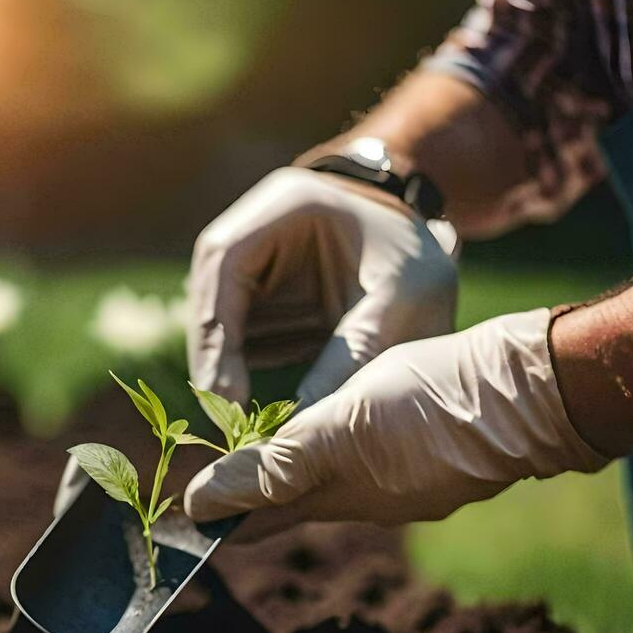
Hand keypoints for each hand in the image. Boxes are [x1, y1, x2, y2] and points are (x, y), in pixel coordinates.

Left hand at [183, 309, 609, 539]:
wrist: (534, 393)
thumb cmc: (433, 404)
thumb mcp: (339, 427)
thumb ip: (275, 464)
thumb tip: (204, 503)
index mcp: (336, 495)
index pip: (257, 515)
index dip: (219, 513)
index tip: (178, 515)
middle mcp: (369, 500)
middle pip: (293, 501)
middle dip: (251, 495)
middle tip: (206, 492)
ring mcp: (408, 484)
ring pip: (335, 480)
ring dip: (298, 473)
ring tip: (262, 459)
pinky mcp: (438, 460)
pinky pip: (375, 462)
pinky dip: (344, 453)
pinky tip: (346, 436)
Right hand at [186, 167, 459, 407]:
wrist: (423, 240)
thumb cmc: (414, 257)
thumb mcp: (402, 299)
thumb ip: (355, 352)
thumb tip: (303, 420)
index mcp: (283, 207)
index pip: (224, 266)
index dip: (218, 333)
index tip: (227, 395)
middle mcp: (250, 230)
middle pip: (208, 299)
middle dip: (215, 363)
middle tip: (227, 422)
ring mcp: (245, 263)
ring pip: (215, 324)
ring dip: (223, 372)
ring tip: (240, 425)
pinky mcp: (252, 294)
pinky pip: (236, 337)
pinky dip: (242, 372)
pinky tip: (253, 410)